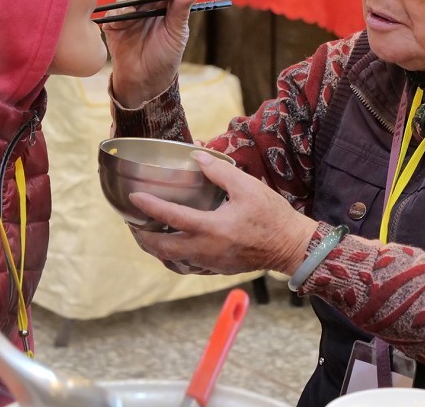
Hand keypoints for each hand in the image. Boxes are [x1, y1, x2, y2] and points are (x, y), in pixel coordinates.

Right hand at [102, 0, 198, 107]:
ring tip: (127, 15)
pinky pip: (112, 8)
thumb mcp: (176, 35)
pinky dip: (115, 13)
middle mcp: (152, 0)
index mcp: (171, 2)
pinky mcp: (115, 19)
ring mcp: (132, 8)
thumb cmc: (164, 56)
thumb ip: (181, 12)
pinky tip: (118, 25)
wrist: (143, 79)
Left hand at [128, 151, 317, 275]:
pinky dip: (173, 258)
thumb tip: (197, 156)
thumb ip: (219, 172)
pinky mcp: (217, 269)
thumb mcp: (248, 187)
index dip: (150, 206)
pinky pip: (187, 267)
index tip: (134, 197)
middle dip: (143, 237)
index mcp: (213, 228)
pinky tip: (172, 247)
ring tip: (146, 235)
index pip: (172, 217)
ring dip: (156, 249)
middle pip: (163, 249)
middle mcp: (207, 249)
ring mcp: (211, 263)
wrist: (292, 247)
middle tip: (132, 223)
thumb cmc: (273, 216)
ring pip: (172, 261)